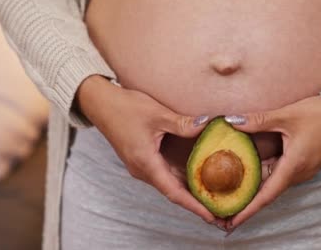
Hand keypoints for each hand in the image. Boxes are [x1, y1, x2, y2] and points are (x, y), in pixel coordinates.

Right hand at [75, 75, 222, 225]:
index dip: (194, 206)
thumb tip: (206, 125)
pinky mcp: (143, 159)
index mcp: (145, 163)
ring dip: (189, 190)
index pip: (174, 192)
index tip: (211, 216)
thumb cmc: (125, 108)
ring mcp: (142, 166)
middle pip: (173, 192)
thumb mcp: (157, 114)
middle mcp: (143, 170)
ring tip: (213, 195)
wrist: (101, 103)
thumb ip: (182, 123)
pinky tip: (197, 174)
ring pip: (170, 183)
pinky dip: (181, 177)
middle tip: (220, 208)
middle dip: (196, 202)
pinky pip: (165, 173)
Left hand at [223, 93, 320, 231]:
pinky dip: (264, 174)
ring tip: (231, 190)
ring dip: (255, 187)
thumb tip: (232, 121)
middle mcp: (299, 173)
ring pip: (273, 182)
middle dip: (247, 201)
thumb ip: (258, 120)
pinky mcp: (303, 162)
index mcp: (295, 165)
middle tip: (224, 208)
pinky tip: (249, 168)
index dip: (248, 209)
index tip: (232, 221)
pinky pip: (280, 173)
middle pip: (268, 191)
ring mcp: (303, 169)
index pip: (267, 194)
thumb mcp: (287, 115)